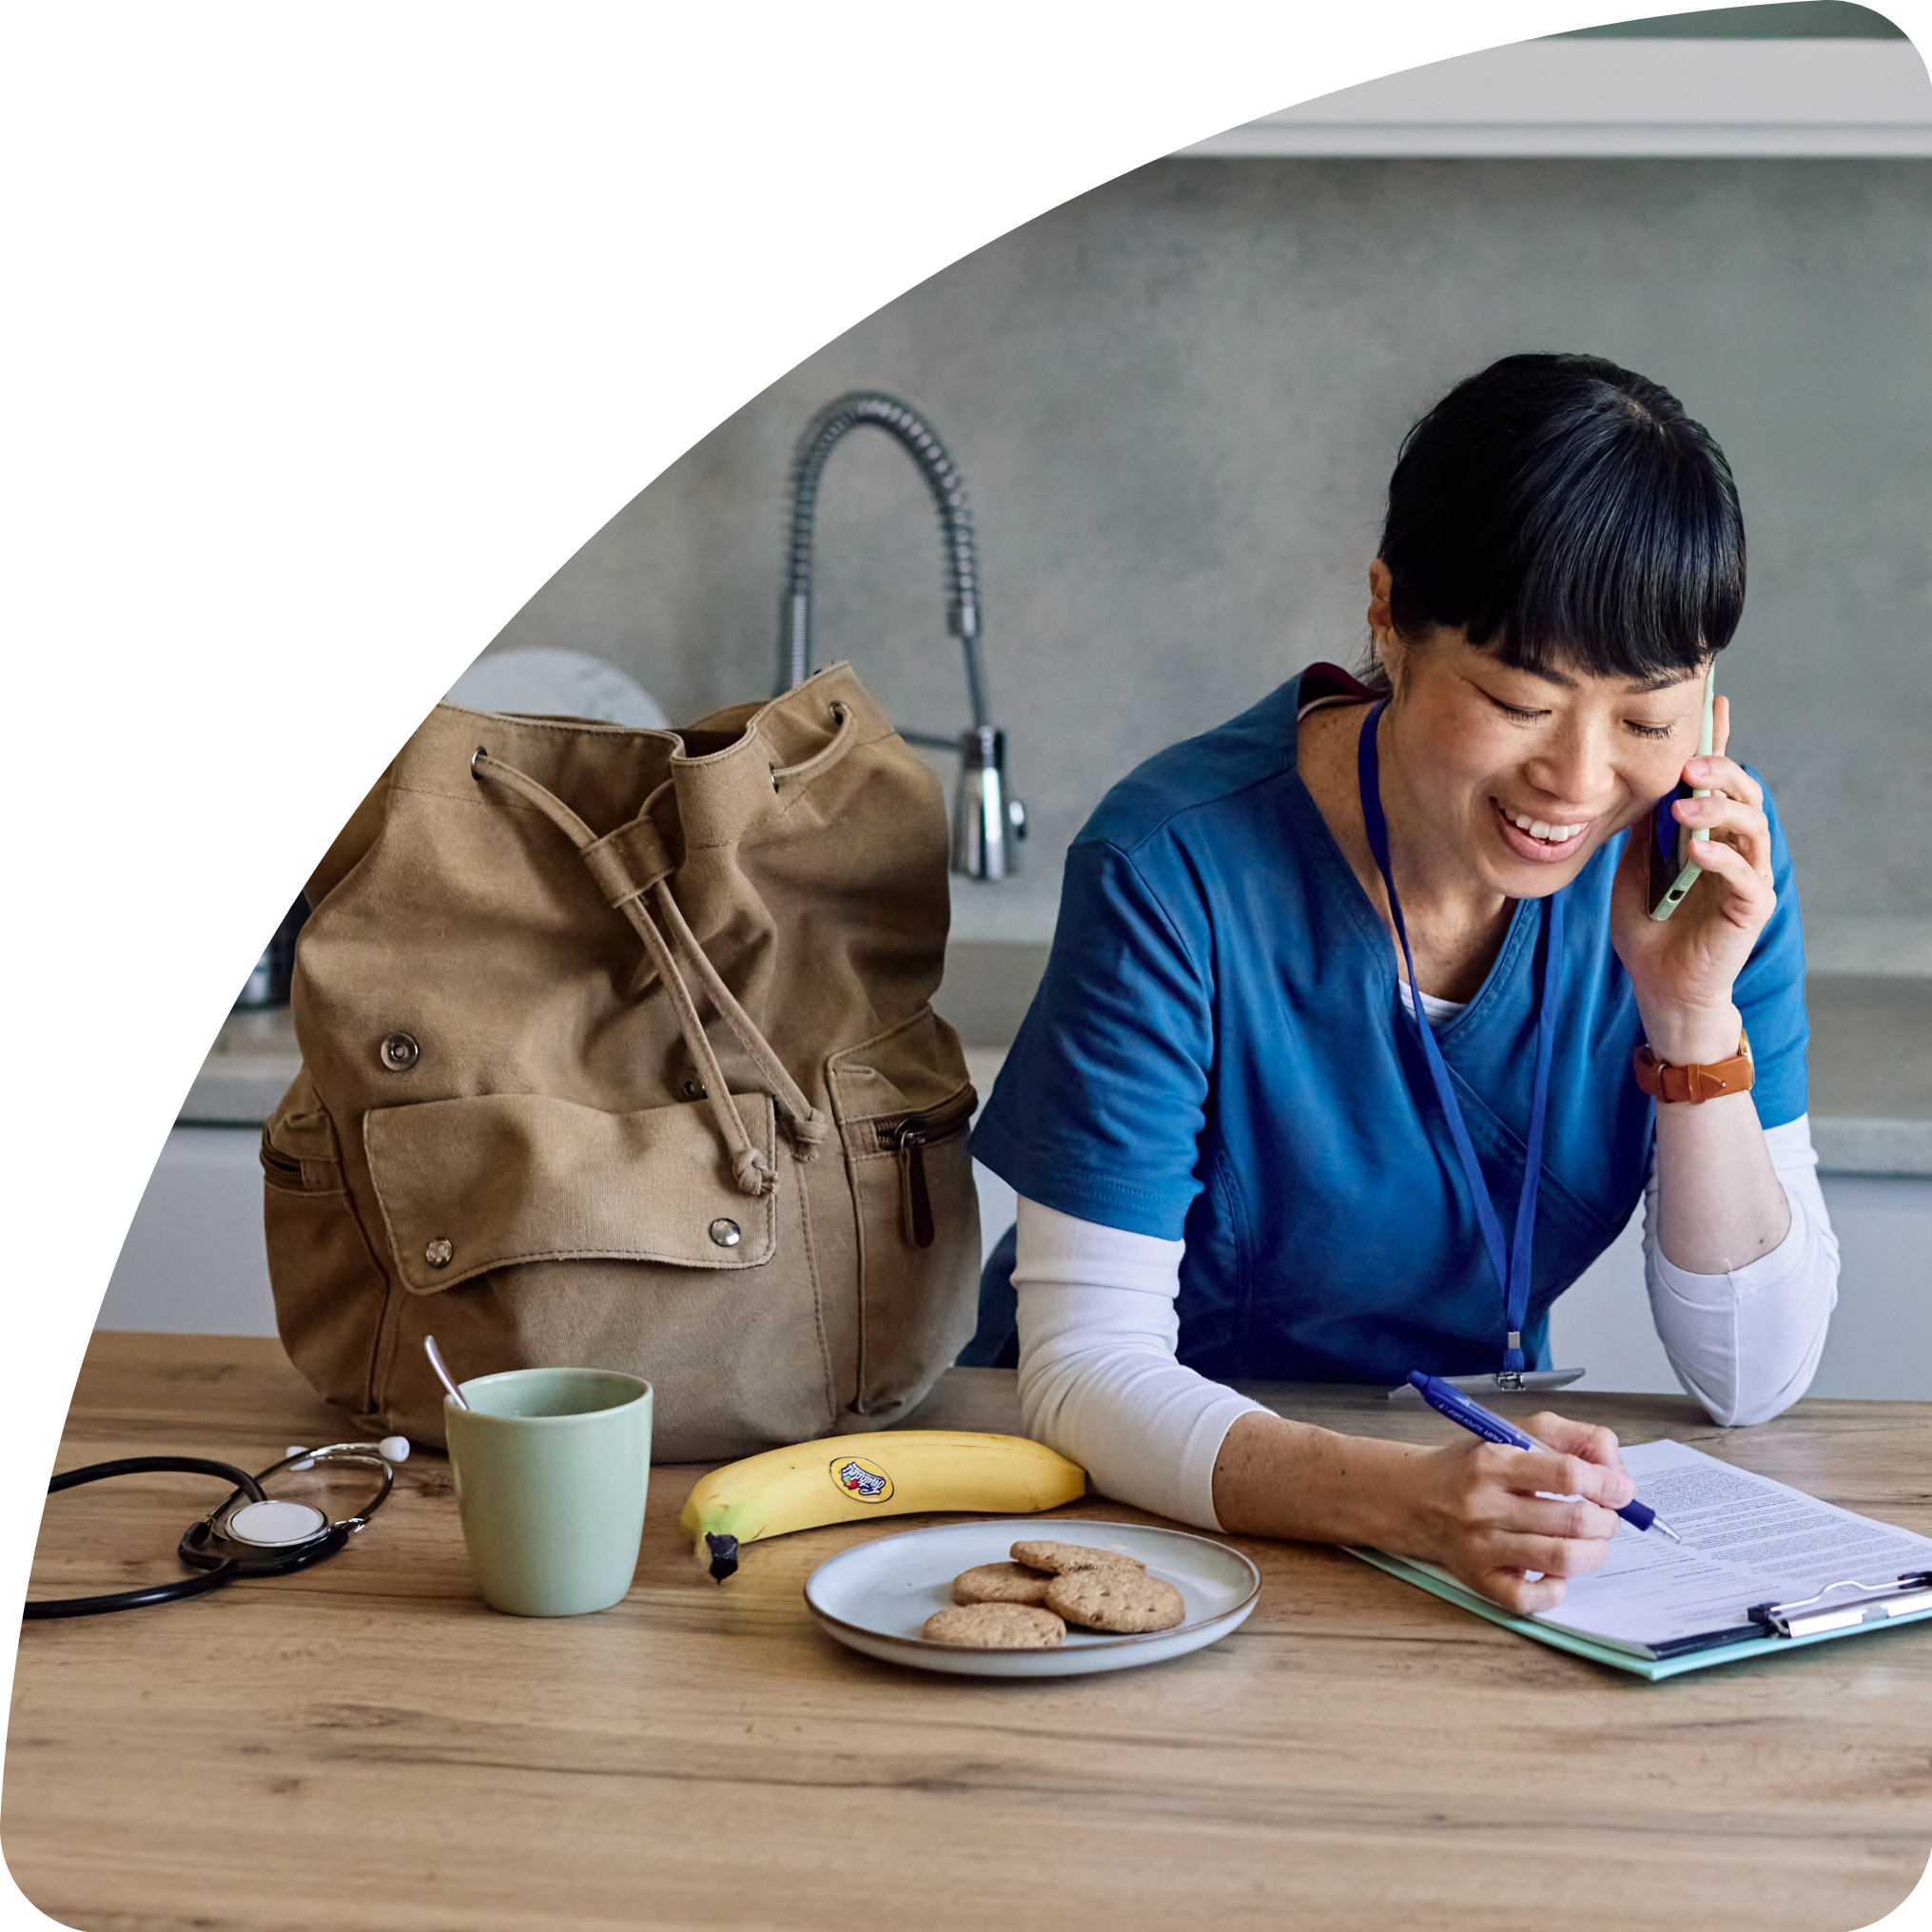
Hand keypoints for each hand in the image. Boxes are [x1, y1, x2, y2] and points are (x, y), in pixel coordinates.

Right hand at [1394, 1412, 1635, 1612]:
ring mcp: (1481, 1547)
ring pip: (1561, 1560)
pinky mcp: (1480, 1581)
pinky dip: (1557, 1589)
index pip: (1567, 1473)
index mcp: (1493, 1461)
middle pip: (1571, 1520)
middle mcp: (1484, 1505)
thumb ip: (1571, 1438)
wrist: (1413, 1497)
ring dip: (1594, 1552)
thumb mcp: (1513, 1431)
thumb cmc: (1471, 1466)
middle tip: (1605, 1516)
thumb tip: (1617, 1471)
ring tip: (1591, 1541)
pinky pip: (1531, 1599)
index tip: (1619, 1489)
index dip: (1607, 1482)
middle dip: (1606, 1520)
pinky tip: (1557, 1572)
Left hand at [1610, 695, 1775, 1063]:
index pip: (1718, 781)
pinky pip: (1747, 876)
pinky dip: (1722, 858)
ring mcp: (1747, 877)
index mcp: (1708, 833)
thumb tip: (1640, 784)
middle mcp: (1734, 849)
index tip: (1715, 702)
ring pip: (1752, 827)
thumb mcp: (1632, 869)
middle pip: (1744, 795)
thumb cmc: (1648, 928)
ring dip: (1719, 810)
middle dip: (1720, 771)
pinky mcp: (1751, 909)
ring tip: (1684, 806)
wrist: (1658, 985)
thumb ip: (1643, 831)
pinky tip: (1696, 850)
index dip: (1720, 741)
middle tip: (1688, 764)